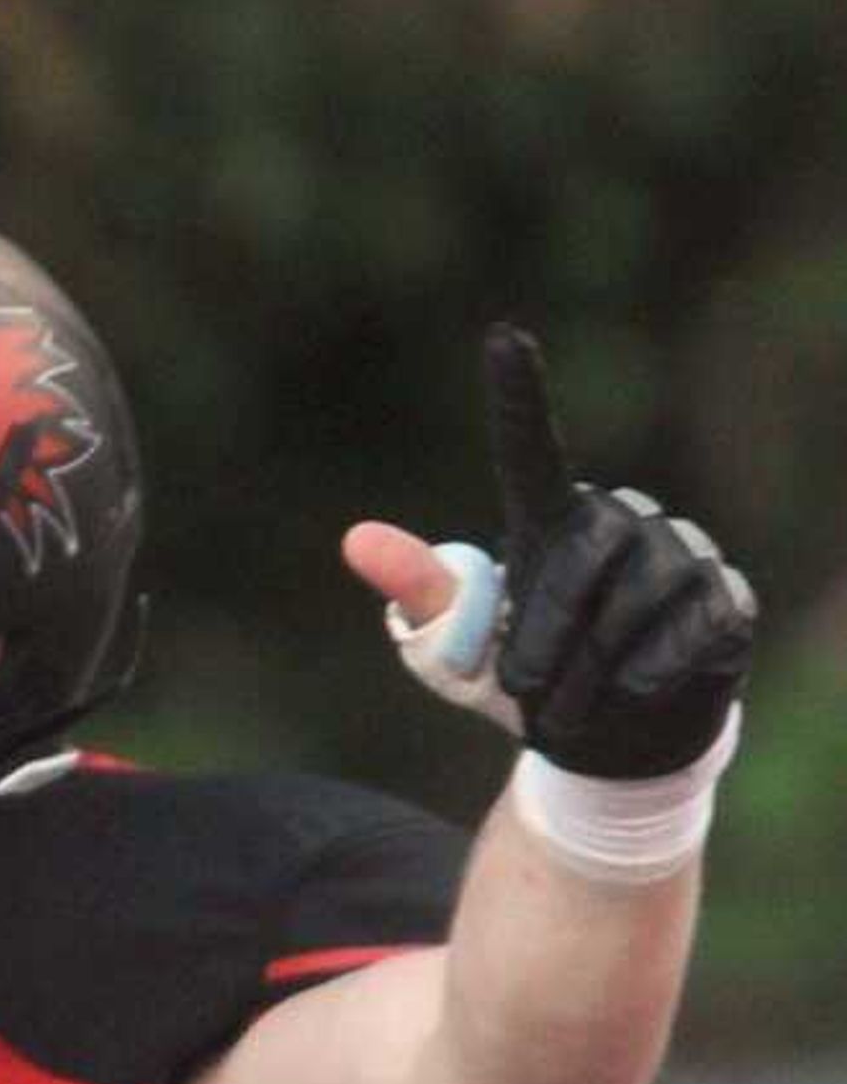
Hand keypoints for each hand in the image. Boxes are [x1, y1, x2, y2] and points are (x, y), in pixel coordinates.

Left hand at [345, 323, 754, 779]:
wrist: (604, 745)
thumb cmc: (528, 683)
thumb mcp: (457, 654)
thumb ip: (422, 598)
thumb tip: (356, 540)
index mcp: (548, 523)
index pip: (531, 449)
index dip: (518, 395)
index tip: (502, 337)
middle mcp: (620, 520)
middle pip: (589, 545)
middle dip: (550, 629)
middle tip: (526, 685)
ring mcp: (682, 551)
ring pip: (638, 596)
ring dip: (592, 668)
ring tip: (577, 700)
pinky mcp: (726, 596)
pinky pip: (686, 629)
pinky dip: (645, 675)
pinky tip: (636, 686)